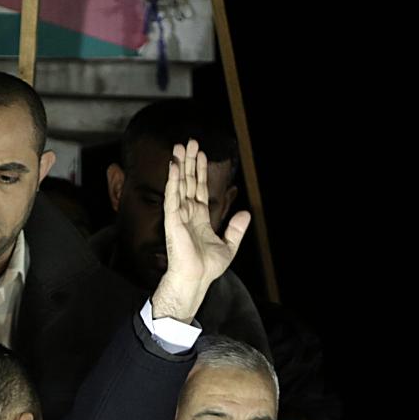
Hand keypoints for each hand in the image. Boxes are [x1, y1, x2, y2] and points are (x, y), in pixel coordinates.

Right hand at [151, 139, 250, 321]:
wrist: (196, 278)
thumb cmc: (207, 267)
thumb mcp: (229, 246)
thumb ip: (236, 229)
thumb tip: (246, 213)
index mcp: (199, 217)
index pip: (199, 188)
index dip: (199, 171)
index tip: (200, 155)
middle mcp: (188, 213)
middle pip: (188, 181)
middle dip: (189, 161)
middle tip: (190, 141)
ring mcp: (179, 215)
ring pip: (179, 184)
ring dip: (179, 165)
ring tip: (180, 146)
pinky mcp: (172, 220)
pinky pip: (172, 196)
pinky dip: (172, 181)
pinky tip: (173, 167)